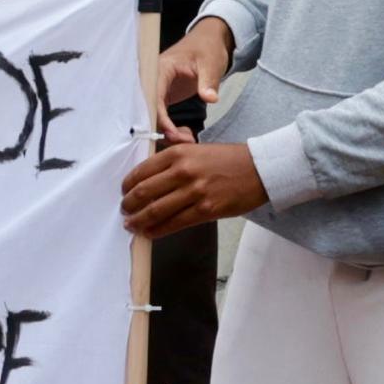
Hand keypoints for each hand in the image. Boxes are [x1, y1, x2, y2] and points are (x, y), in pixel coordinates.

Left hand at [119, 138, 267, 234]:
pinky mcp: (205, 210)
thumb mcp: (196, 150)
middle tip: (124, 211)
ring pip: (155, 211)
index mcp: (178, 153)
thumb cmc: (227, 159)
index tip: (123, 192)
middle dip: (129, 204)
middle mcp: (183, 171)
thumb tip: (148, 178)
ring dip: (138, 220)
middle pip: (144, 192)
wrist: (259, 168)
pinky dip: (157, 230)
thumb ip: (172, 160)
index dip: (127, 185)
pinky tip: (149, 233)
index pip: (142, 171)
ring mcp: (194, 192)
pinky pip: (174, 224)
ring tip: (131, 224)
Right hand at [142, 18, 233, 147]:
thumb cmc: (207, 48)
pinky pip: (161, 116)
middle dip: (163, 129)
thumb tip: (210, 98)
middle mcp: (154, 80)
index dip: (160, 117)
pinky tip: (185, 135)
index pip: (153, 96)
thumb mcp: (211, 63)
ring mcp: (158, 89)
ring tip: (188, 140)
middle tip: (183, 141)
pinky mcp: (163, 97)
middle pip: (150, 109)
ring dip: (168, 131)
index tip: (172, 133)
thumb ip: (208, 81)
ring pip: (154, 116)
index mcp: (161, 68)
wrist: (208, 42)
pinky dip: (170, 128)